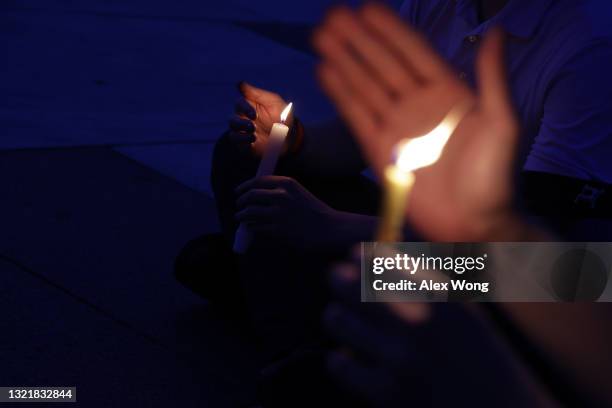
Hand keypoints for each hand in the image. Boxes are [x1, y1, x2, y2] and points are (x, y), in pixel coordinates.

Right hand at [230, 82, 293, 155]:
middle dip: (240, 123)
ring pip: (232, 134)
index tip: (253, 114)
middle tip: (252, 126)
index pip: (239, 104)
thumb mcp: (274, 102)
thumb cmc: (283, 118)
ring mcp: (244, 134)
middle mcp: (244, 120)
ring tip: (253, 135)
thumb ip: (257, 93)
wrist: (291, 139)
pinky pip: (237, 144)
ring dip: (240, 134)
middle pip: (232, 120)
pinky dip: (243, 142)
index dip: (243, 108)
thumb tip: (239, 83)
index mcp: (250, 107)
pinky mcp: (245, 145)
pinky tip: (253, 141)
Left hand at [235, 176, 337, 250]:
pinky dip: (252, 227)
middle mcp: (281, 196)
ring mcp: (278, 214)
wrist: (329, 228)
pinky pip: (256, 227)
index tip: (238, 192)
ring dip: (241, 216)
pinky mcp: (277, 230)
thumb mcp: (298, 192)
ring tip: (240, 218)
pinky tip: (253, 228)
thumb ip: (279, 190)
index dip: (244, 187)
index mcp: (286, 183)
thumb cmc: (314, 211)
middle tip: (238, 206)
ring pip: (249, 212)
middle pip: (250, 196)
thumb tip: (256, 193)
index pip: (257, 181)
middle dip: (240, 202)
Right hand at [314, 5, 519, 240]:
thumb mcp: (502, 122)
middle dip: (358, 40)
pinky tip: (326, 73)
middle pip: (382, 65)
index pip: (413, 53)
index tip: (367, 8)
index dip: (391, 31)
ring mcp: (397, 127)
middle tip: (333, 15)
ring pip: (365, 86)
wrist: (475, 223)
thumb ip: (492, 78)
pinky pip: (357, 117)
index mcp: (447, 92)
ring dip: (344, 61)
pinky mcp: (380, 150)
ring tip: (321, 36)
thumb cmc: (494, 175)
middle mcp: (418, 104)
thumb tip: (497, 31)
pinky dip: (341, 95)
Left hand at [324, 261, 549, 407]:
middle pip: (348, 281)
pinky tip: (355, 359)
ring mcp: (401, 358)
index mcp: (441, 293)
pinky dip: (342, 360)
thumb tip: (382, 241)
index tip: (359, 262)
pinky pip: (338, 362)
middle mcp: (419, 320)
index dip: (361, 256)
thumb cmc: (479, 358)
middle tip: (341, 283)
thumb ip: (424, 275)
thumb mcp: (462, 309)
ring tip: (348, 323)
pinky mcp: (387, 393)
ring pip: (336, 318)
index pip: (377, 255)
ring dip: (339, 319)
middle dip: (339, 279)